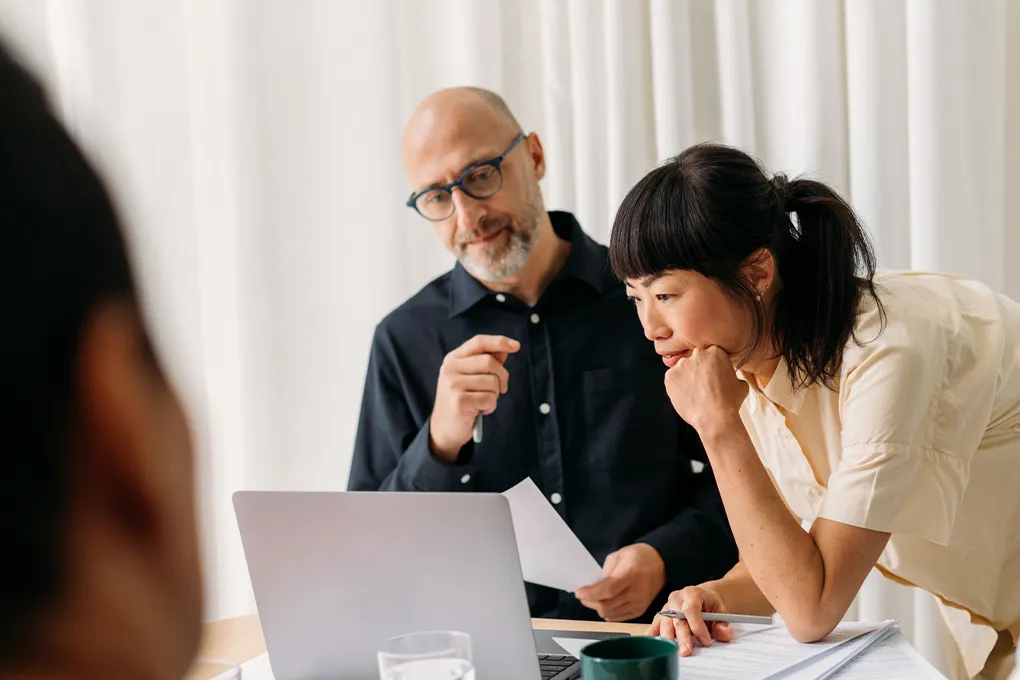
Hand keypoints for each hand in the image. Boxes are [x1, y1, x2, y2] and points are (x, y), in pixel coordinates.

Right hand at [429, 335, 519, 461]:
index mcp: (453, 358)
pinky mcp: (459, 401)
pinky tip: (480, 411)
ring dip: (495, 395)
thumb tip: (506, 349)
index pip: (479, 342)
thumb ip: (487, 362)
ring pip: (492, 382)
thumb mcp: (472, 377)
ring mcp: (453, 384)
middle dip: (502, 376)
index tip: (516, 346)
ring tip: (484, 401)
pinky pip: (489, 398)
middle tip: (501, 389)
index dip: (499, 341)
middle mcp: (450, 368)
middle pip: (489, 362)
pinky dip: (491, 406)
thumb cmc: (462, 400)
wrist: (444, 428)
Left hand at [574, 543, 665, 621]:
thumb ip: (605, 572)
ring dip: (597, 608)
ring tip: (593, 599)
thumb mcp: (619, 555)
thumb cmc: (639, 556)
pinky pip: (618, 617)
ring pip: (610, 614)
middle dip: (590, 602)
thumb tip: (594, 586)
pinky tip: (605, 604)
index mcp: (631, 574)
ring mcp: (639, 603)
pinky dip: (608, 613)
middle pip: (607, 605)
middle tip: (583, 596)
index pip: (608, 590)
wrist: (661, 564)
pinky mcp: (640, 610)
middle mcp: (636, 591)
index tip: (579, 593)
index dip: (591, 594)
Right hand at [647, 585, 733, 655]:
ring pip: (664, 624)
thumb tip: (724, 634)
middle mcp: (676, 599)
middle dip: (682, 637)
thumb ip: (722, 623)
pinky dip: (654, 637)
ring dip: (668, 640)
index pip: (691, 609)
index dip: (697, 625)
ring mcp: (666, 608)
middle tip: (687, 652)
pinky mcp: (660, 617)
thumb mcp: (720, 611)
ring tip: (673, 653)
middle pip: (676, 619)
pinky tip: (656, 647)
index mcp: (691, 593)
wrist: (701, 596)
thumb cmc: (709, 604)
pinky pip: (654, 627)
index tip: (705, 641)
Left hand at [664, 346, 747, 434]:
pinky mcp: (670, 376)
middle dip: (698, 370)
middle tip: (703, 385)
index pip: (711, 355)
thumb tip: (734, 379)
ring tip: (695, 393)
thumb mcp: (741, 385)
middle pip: (695, 360)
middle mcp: (697, 354)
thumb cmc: (729, 403)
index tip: (713, 376)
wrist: (714, 417)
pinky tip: (686, 396)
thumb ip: (734, 376)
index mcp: (716, 352)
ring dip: (687, 378)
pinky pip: (672, 379)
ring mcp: (682, 365)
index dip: (712, 367)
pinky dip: (677, 386)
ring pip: (683, 369)